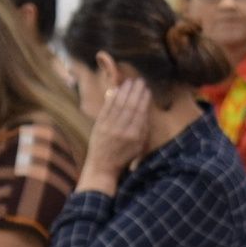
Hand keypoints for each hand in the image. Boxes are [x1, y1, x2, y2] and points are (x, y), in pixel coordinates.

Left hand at [77, 78, 150, 193]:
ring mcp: (109, 126)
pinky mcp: (99, 125)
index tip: (147, 89)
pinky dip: (112, 97)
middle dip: (136, 91)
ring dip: (125, 91)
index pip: (141, 112)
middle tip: (140, 81)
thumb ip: (143, 129)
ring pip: (119, 104)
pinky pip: (107, 107)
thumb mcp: (140, 147)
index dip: (144, 99)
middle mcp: (122, 129)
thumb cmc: (124, 157)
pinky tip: (117, 89)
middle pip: (130, 106)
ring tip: (130, 81)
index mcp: (135, 135)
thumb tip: (145, 111)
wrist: (103, 165)